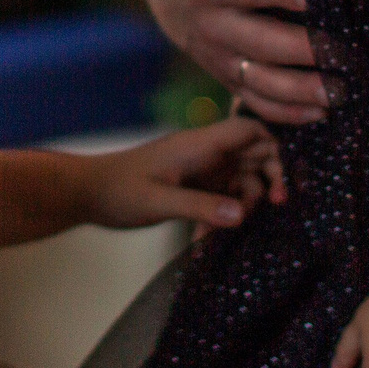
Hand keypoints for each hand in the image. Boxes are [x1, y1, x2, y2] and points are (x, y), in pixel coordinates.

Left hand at [81, 116, 286, 230]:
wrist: (89, 194)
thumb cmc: (119, 191)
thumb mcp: (158, 202)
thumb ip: (200, 207)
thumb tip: (243, 215)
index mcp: (199, 144)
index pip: (249, 130)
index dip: (273, 148)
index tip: (280, 183)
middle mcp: (206, 152)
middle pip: (255, 154)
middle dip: (268, 179)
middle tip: (274, 207)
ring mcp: (201, 169)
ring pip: (242, 178)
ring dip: (244, 203)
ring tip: (227, 229)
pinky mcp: (195, 186)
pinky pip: (223, 196)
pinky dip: (223, 214)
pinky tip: (203, 237)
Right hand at [143, 0, 327, 124]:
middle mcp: (208, 24)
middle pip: (257, 42)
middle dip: (302, 51)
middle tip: (344, 55)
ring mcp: (217, 57)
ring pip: (259, 80)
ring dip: (301, 90)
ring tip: (340, 92)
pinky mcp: (228, 78)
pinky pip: (256, 101)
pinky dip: (288, 113)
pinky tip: (322, 113)